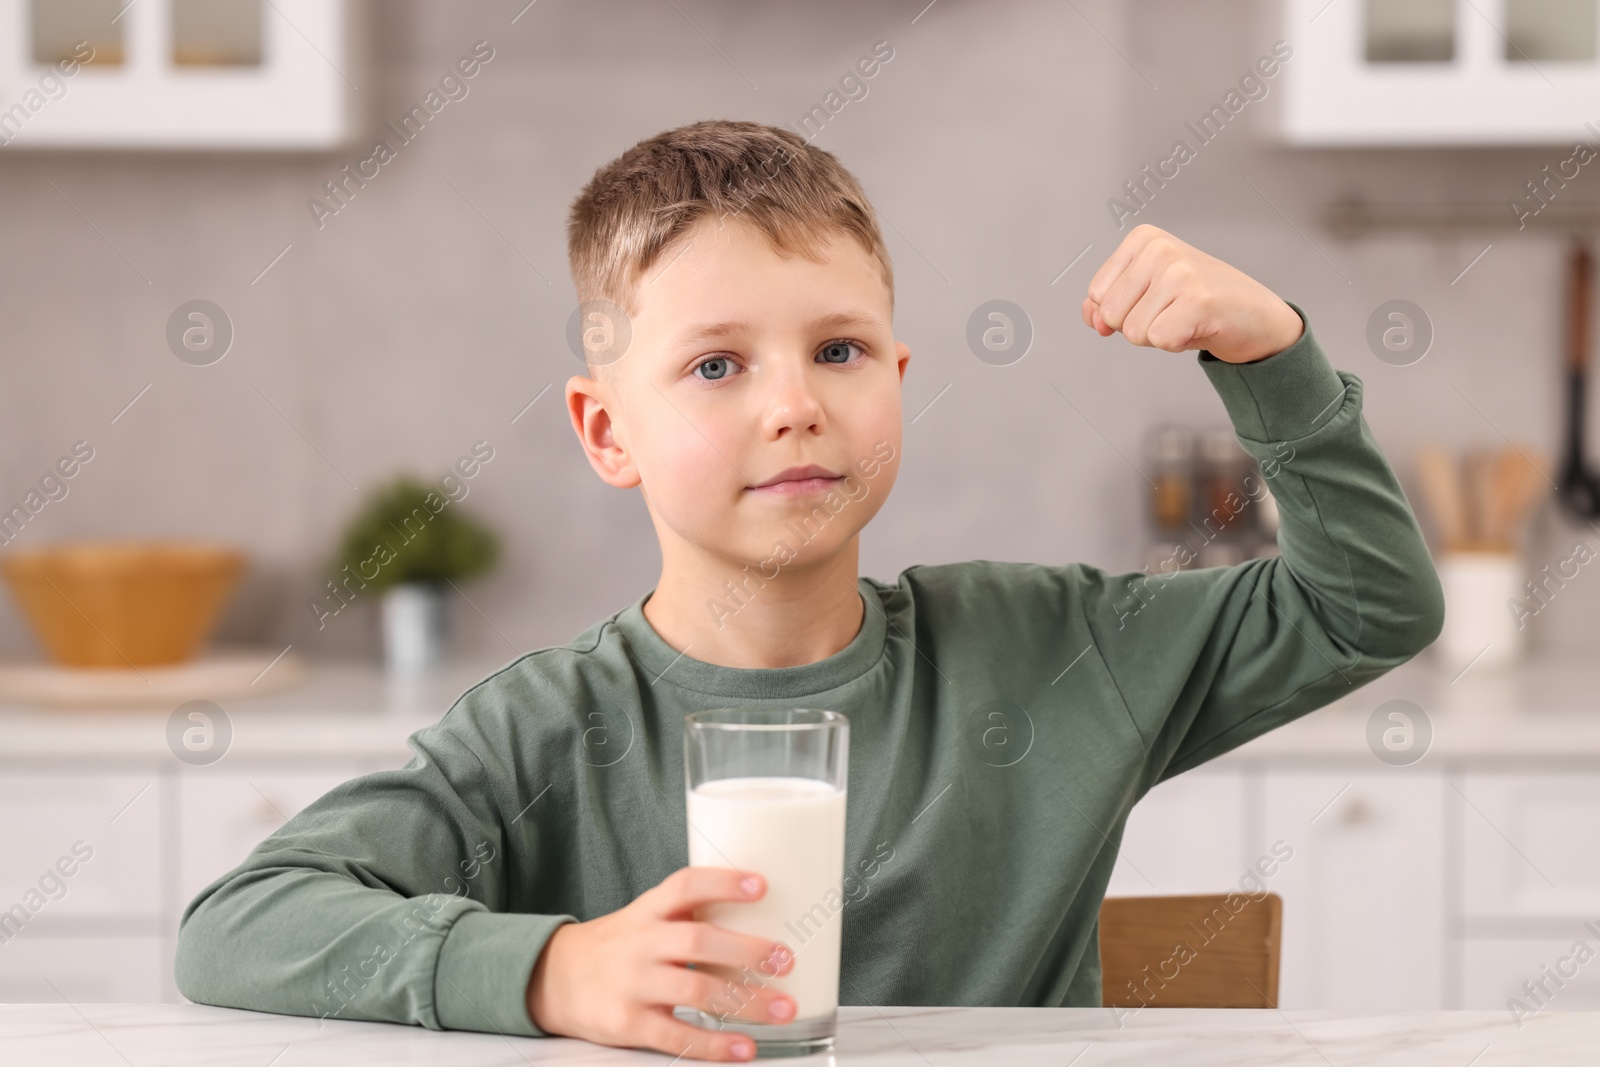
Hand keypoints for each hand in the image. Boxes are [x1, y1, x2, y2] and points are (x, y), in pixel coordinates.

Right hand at [526, 867, 797, 1061]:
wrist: (554, 979)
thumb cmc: (618, 947)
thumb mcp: (645, 918)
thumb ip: (689, 916)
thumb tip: (762, 915)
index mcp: (648, 910)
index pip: (685, 886)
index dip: (723, 883)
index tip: (761, 885)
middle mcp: (641, 943)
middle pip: (697, 942)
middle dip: (746, 951)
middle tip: (785, 958)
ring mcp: (633, 985)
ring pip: (694, 992)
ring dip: (745, 1002)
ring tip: (783, 1008)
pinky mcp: (628, 1024)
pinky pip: (677, 1037)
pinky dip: (714, 1045)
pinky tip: (744, 1048)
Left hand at [1081, 224, 1302, 363]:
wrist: (1256, 316)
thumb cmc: (1199, 303)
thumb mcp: (1146, 295)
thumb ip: (1107, 304)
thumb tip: (1092, 319)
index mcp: (1143, 239)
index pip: (1097, 294)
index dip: (1123, 311)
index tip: (1157, 300)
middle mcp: (1159, 249)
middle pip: (1111, 314)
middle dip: (1138, 325)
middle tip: (1173, 313)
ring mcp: (1179, 272)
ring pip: (1133, 332)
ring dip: (1159, 335)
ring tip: (1186, 318)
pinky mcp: (1198, 300)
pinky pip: (1159, 340)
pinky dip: (1177, 344)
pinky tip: (1198, 327)